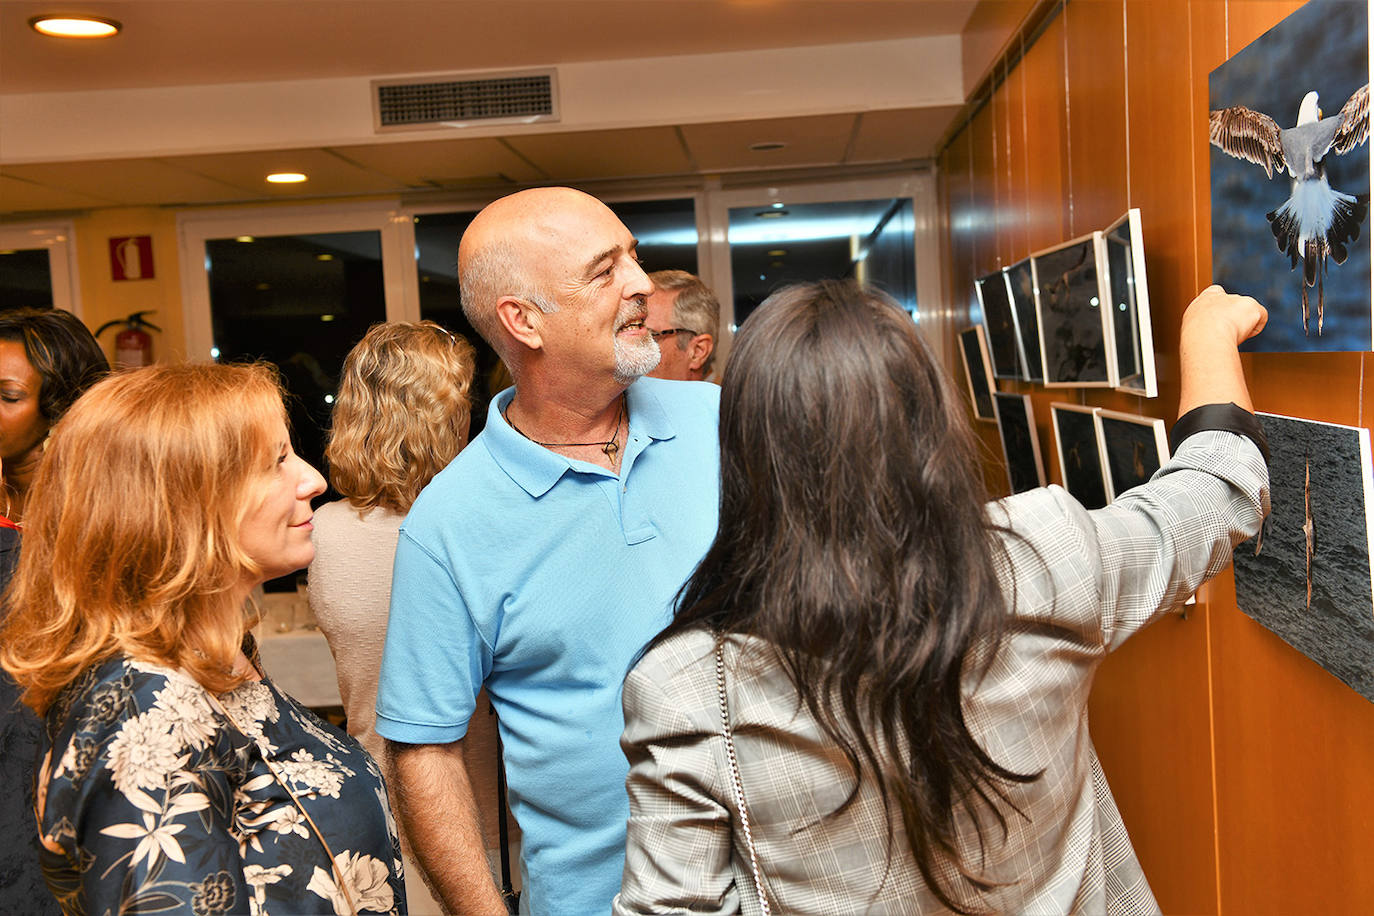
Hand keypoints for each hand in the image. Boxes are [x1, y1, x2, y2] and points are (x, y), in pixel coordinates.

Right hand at [1177, 285, 1262, 414]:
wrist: (1205, 339)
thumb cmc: (1196, 342)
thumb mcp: (1192, 335)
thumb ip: (1202, 332)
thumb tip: (1199, 359)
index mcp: (1202, 302)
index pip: (1215, 294)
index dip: (1223, 307)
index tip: (1223, 320)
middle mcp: (1219, 297)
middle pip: (1236, 303)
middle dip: (1238, 317)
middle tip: (1231, 334)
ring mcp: (1236, 300)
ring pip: (1249, 312)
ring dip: (1245, 325)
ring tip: (1233, 337)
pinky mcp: (1250, 305)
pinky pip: (1261, 317)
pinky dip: (1255, 327)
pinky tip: (1243, 335)